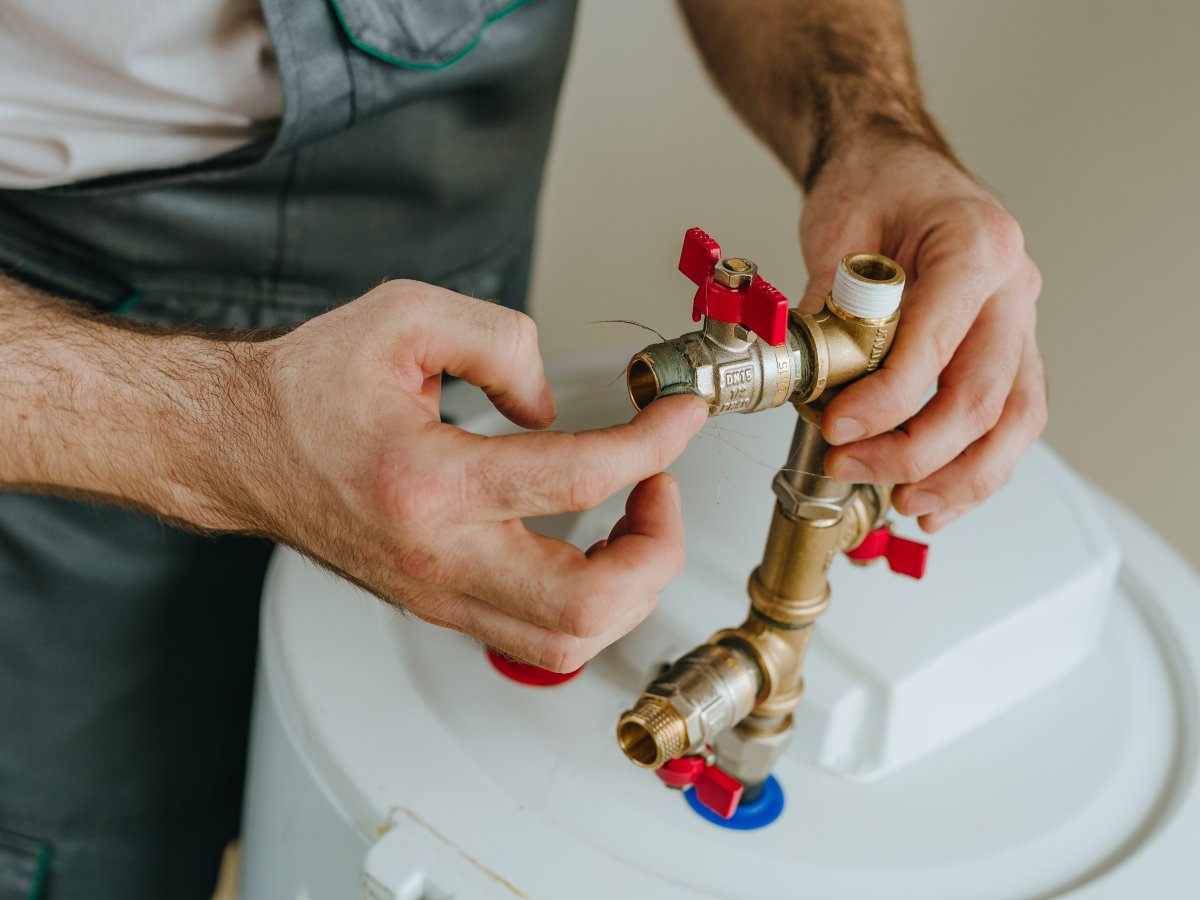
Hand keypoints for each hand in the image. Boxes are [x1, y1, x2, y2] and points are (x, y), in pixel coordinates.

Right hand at [227, 281, 706, 670]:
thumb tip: (554, 406)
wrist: (240, 447)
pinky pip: (536, 639)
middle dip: (658, 549)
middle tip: (661, 488)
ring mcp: (438, 595)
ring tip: (635, 520)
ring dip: (630, 587)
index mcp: (429, 481)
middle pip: (586, 603)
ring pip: (566, 642)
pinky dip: (590, 602)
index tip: (680, 417)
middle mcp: (437, 557)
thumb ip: (501, 341)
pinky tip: (593, 548)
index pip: (580, 478)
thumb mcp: (404, 316)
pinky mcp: (439, 607)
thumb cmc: (308, 387)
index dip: (654, 443)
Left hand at [799, 143, 1046, 531]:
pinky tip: (937, 496)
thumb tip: (805, 379)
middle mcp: (1013, 287)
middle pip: (983, 397)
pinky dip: (978, 468)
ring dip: (961, 476)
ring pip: (1014, 421)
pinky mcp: (1009, 350)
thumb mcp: (835, 228)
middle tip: (853, 467)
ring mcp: (1019, 321)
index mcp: (976, 244)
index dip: (885, 399)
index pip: (936, 343)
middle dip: (914, 450)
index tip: (837, 428)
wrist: (898, 166)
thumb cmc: (874, 183)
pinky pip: (1010, 420)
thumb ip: (826, 305)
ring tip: (905, 502)